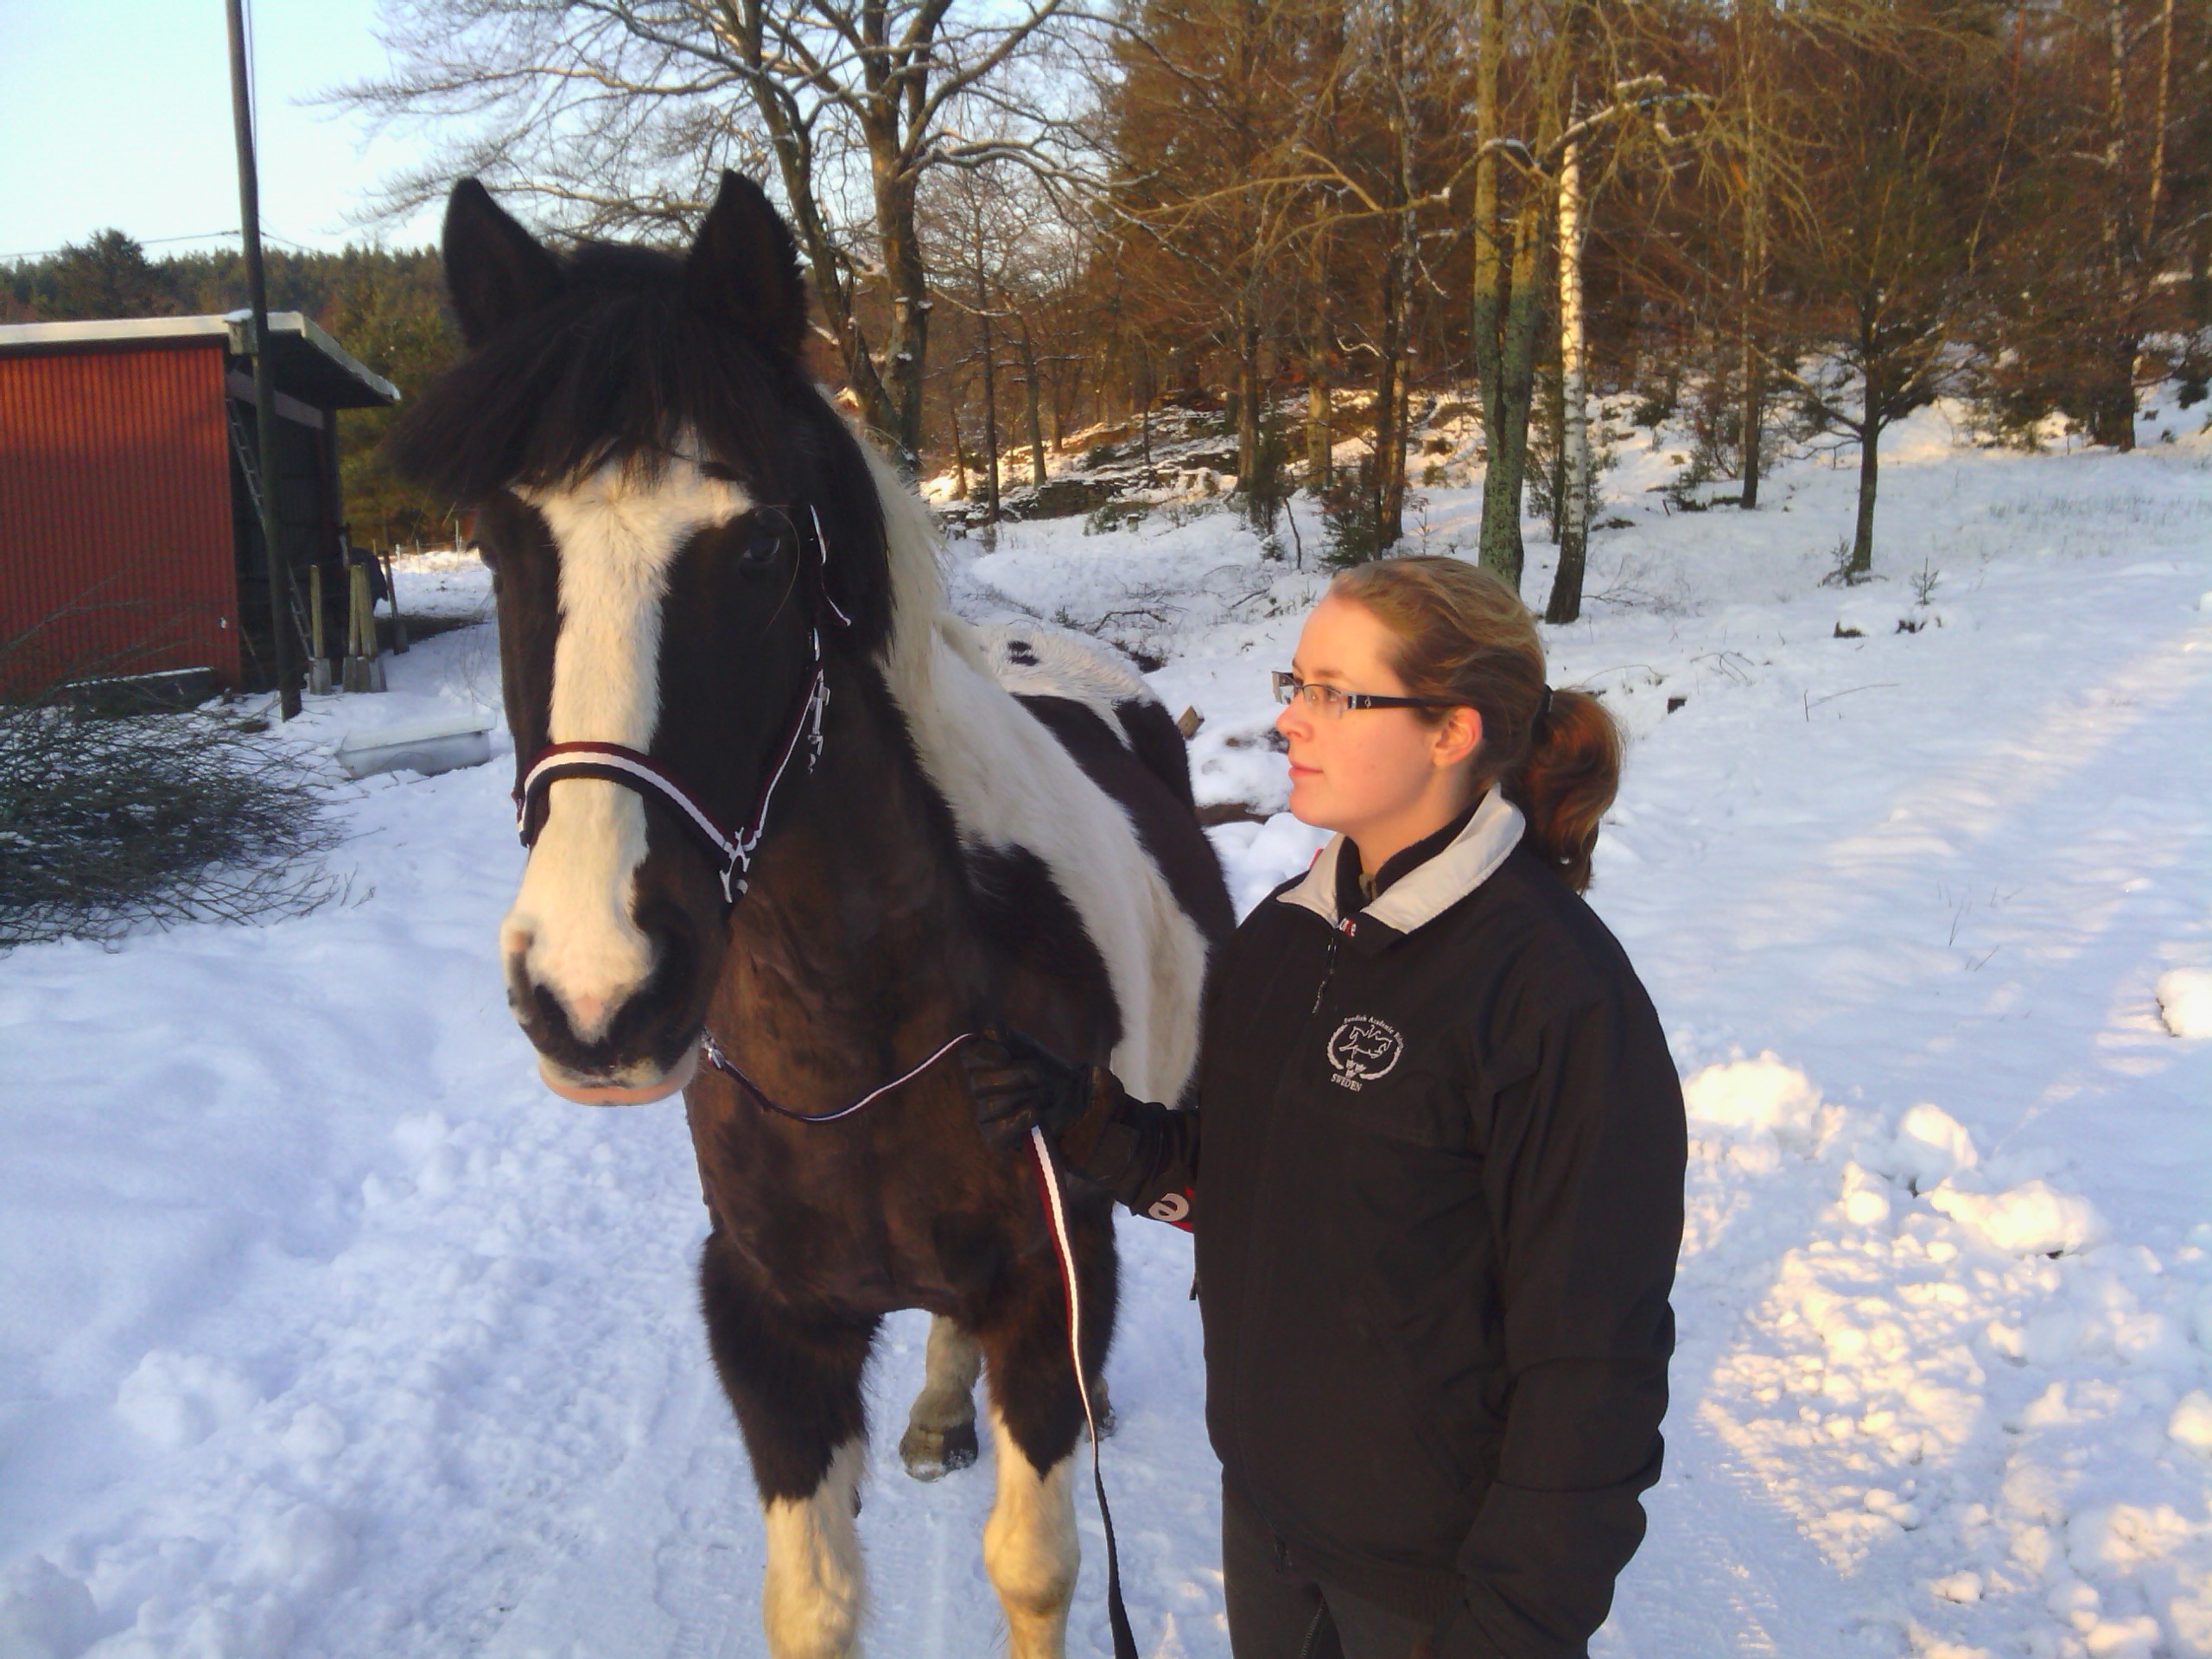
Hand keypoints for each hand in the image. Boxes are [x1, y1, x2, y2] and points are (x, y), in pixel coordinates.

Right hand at [960, 1026, 1108, 1151]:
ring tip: (1045, 1093)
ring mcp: (985, 1113)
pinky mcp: (995, 1137)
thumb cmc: (1046, 1069)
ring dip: (1026, 1096)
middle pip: (981, 1082)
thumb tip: (993, 1029)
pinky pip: (998, 1131)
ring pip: (993, 1105)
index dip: (985, 1056)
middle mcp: (978, 1088)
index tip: (1006, 1056)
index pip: (970, 1056)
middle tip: (1040, 1075)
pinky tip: (1036, 1113)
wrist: (1072, 1097)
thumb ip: (1008, 1037)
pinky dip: (1020, 1121)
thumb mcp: (1029, 1048)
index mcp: (981, 1062)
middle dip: (1016, 1076)